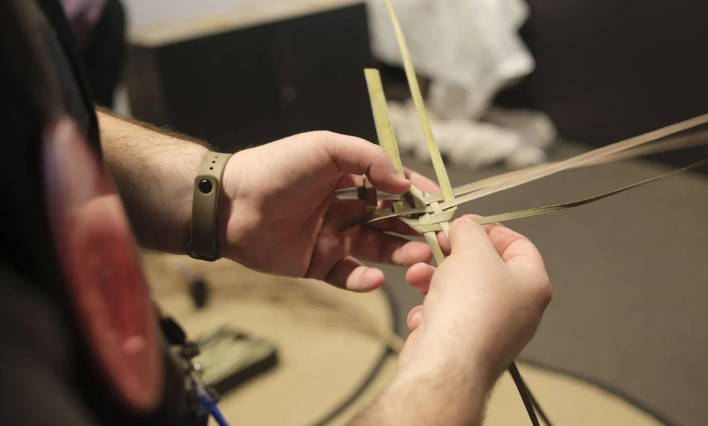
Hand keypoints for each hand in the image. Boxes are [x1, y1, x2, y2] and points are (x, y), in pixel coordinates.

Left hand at [219, 131, 439, 291]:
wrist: (229, 203)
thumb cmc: (276, 167)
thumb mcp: (325, 147)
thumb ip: (368, 159)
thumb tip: (405, 182)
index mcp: (347, 177)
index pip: (392, 186)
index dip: (417, 193)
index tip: (441, 203)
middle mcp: (344, 209)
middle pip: (390, 220)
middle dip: (415, 228)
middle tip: (436, 237)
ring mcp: (332, 238)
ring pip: (376, 249)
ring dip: (399, 253)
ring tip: (419, 257)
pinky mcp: (316, 265)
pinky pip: (347, 276)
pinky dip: (363, 280)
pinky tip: (376, 278)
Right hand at [398, 217, 552, 382]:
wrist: (446, 364)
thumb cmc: (469, 303)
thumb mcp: (471, 249)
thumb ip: (469, 231)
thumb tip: (463, 228)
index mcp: (532, 285)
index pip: (520, 245)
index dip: (491, 229)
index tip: (463, 224)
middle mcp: (519, 310)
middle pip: (485, 268)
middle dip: (454, 255)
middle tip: (435, 244)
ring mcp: (493, 332)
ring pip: (461, 293)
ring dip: (434, 280)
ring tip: (416, 276)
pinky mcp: (466, 348)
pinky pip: (449, 319)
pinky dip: (432, 313)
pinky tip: (422, 316)